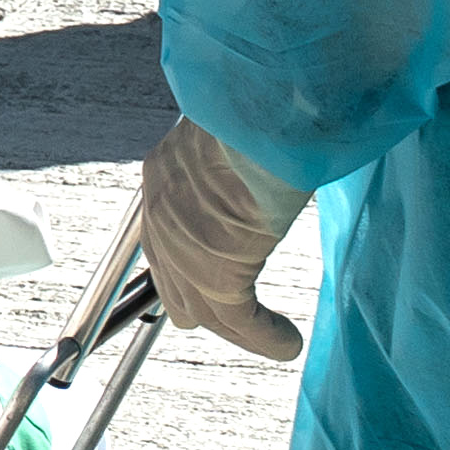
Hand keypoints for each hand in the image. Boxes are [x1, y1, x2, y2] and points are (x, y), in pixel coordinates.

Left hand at [134, 117, 311, 361]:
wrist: (266, 108)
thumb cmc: (265, 106)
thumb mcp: (240, 132)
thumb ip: (238, 156)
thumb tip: (265, 159)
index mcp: (165, 172)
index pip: (164, 236)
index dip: (188, 263)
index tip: (212, 280)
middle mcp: (163, 211)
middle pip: (172, 279)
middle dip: (202, 301)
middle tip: (240, 316)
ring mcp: (184, 246)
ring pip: (202, 308)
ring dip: (239, 328)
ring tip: (275, 338)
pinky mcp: (216, 272)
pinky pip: (238, 320)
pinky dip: (264, 337)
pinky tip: (286, 342)